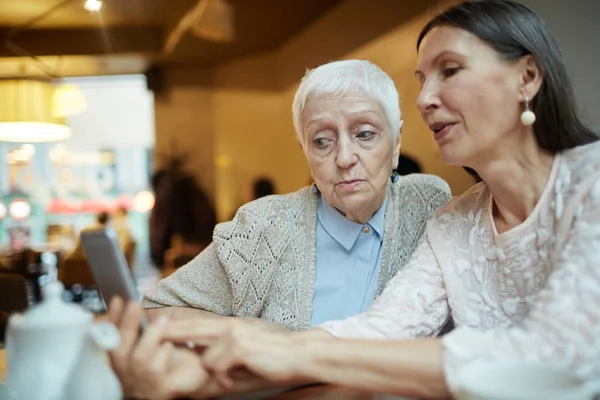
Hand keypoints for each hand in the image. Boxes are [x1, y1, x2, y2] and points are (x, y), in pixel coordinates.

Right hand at [107, 297, 208, 399]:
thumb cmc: (175, 360)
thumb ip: (145, 327)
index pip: (112, 338)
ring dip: (150, 336)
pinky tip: (170, 345)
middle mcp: (127, 374)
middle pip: (117, 350)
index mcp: (125, 360)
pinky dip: (163, 353)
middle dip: (125, 325)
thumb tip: (133, 303)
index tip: (117, 299)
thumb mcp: (158, 340)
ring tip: (163, 322)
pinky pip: (155, 370)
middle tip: (134, 304)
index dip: (112, 319)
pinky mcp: (159, 390)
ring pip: (138, 359)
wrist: (198, 380)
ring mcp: (142, 385)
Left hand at [164, 318, 307, 388]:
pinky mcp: (239, 348)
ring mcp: (233, 336)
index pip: (197, 324)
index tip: (157, 325)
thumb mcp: (242, 351)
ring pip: (205, 358)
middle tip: (153, 335)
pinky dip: (224, 379)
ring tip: (228, 381)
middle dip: (171, 333)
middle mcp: (229, 327)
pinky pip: (218, 367)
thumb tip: (200, 355)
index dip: (176, 324)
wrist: (297, 356)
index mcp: (228, 327)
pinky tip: (235, 381)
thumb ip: (221, 350)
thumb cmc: (271, 357)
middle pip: (192, 329)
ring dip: (215, 375)